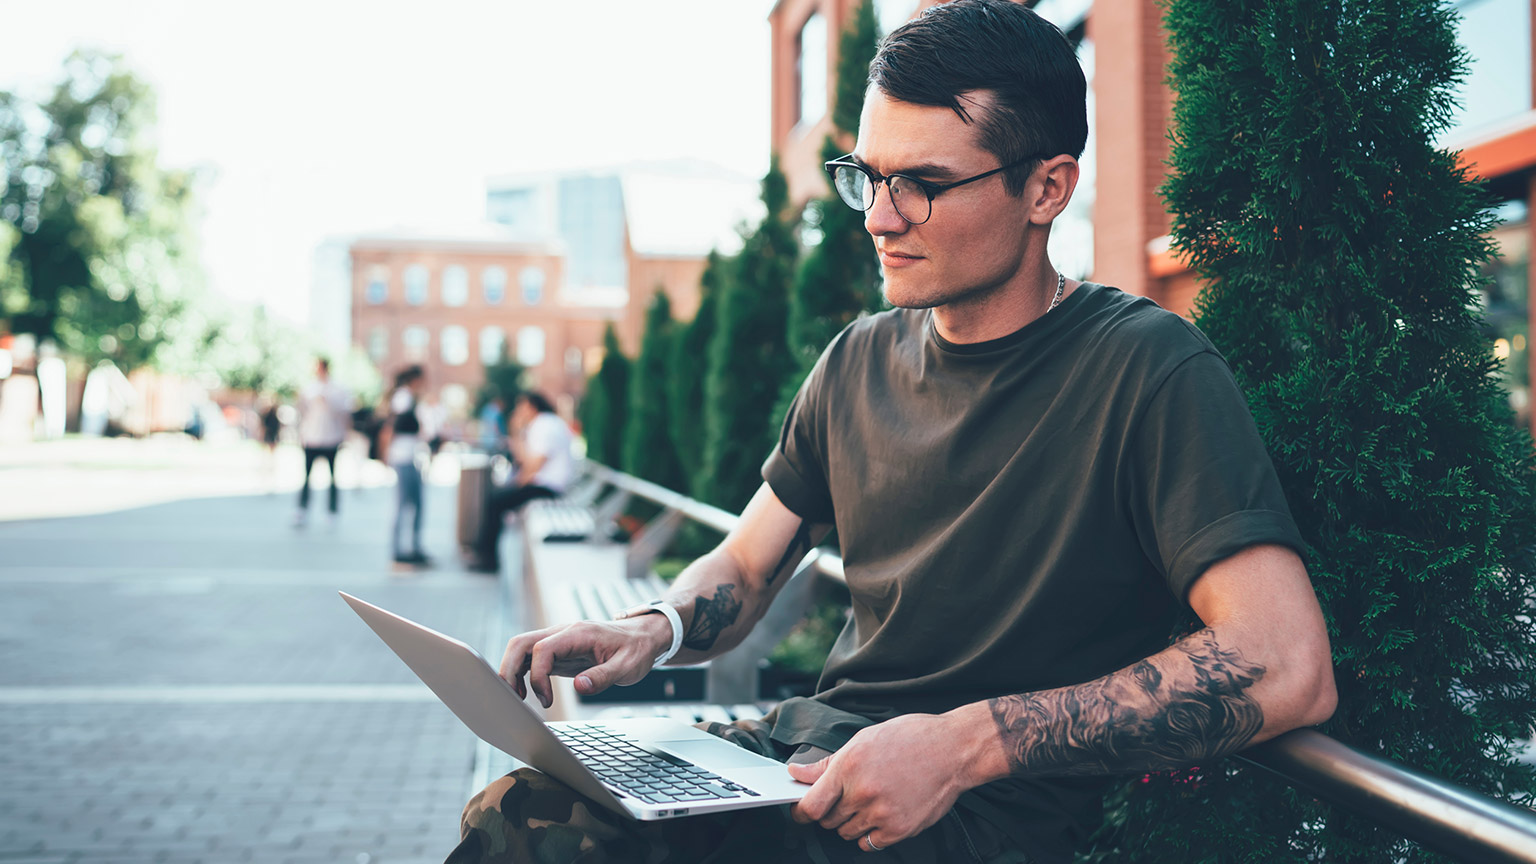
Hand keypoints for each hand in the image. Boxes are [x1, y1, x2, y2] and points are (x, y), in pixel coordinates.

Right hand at [498, 617, 669, 707]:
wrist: (643, 637)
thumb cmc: (636, 649)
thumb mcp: (628, 666)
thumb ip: (603, 677)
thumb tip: (579, 687)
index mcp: (578, 633)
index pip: (542, 648)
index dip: (538, 676)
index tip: (546, 700)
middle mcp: (563, 633)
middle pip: (521, 643)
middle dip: (510, 670)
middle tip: (513, 699)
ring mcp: (558, 641)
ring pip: (522, 649)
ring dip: (513, 672)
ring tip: (518, 699)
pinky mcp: (558, 651)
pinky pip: (532, 658)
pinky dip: (524, 674)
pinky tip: (527, 693)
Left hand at [787, 713, 970, 850]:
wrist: (953, 749)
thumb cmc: (910, 738)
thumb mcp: (863, 740)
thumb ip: (827, 763)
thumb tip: (798, 772)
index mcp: (849, 767)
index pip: (811, 805)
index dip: (801, 812)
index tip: (801, 812)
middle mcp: (862, 792)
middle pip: (828, 821)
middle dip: (831, 812)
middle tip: (847, 797)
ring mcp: (881, 814)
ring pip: (847, 833)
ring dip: (851, 823)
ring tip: (870, 802)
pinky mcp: (900, 830)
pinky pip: (869, 844)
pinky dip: (870, 835)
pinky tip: (880, 816)